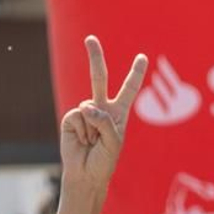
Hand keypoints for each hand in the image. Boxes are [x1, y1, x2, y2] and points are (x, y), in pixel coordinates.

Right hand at [60, 36, 147, 191]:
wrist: (86, 174)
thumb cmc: (104, 160)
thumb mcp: (113, 141)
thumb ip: (104, 121)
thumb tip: (85, 107)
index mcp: (118, 113)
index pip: (129, 90)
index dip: (135, 74)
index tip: (142, 57)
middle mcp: (102, 109)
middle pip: (99, 78)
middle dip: (94, 57)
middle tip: (90, 39)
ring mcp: (85, 112)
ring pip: (89, 104)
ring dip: (93, 128)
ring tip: (93, 142)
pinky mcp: (71, 118)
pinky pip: (78, 115)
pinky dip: (82, 130)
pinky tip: (82, 140)